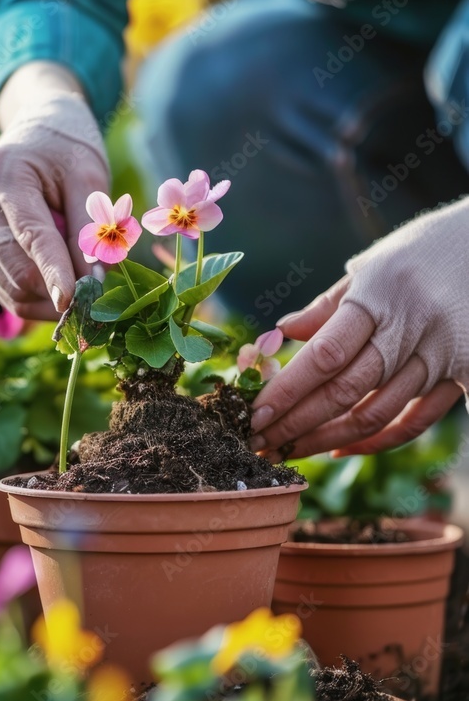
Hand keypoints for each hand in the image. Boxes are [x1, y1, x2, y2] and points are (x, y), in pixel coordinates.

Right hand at [0, 63, 109, 318]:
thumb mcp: (88, 177)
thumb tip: (93, 282)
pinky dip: (36, 300)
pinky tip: (60, 292)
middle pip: (14, 267)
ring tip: (82, 293)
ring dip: (48, 301)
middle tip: (94, 300)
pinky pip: (4, 290)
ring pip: (8, 287)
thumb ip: (90, 228)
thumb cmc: (67, 152)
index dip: (54, 272)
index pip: (30, 235)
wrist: (37, 135)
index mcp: (3, 172)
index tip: (73, 302)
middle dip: (55, 290)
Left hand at [250, 199, 468, 457]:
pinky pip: (416, 421)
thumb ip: (329, 305)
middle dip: (296, 423)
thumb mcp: (373, 264)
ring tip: (288, 449)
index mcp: (380, 294)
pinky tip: (340, 448)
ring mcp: (441, 356)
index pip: (325, 354)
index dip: (287, 390)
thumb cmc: (423, 251)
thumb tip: (283, 331)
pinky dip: (376, 442)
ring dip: (327, 438)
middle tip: (258, 442)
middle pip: (345, 391)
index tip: (253, 413)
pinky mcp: (464, 374)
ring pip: (377, 414)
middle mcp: (411, 328)